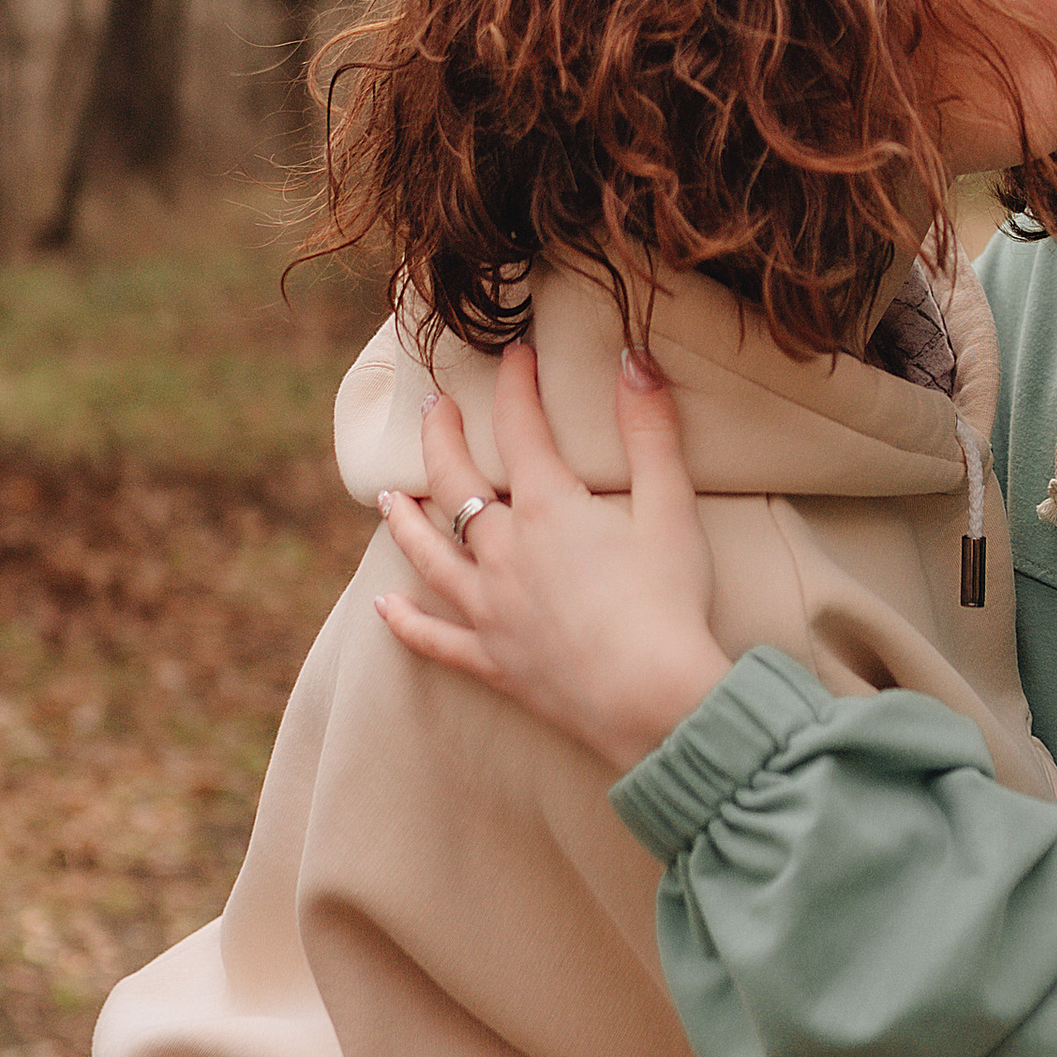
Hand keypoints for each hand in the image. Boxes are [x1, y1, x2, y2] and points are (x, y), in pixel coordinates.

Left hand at [373, 345, 732, 774]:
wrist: (654, 701)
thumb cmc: (669, 604)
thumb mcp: (672, 507)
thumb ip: (651, 430)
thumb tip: (632, 358)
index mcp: (548, 508)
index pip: (521, 428)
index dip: (517, 385)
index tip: (517, 355)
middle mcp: (504, 552)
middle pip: (455, 483)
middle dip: (441, 438)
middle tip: (433, 410)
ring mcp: (490, 609)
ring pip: (429, 555)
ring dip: (406, 522)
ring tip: (388, 497)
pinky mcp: (491, 661)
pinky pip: (434, 639)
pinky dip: (406, 623)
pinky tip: (384, 607)